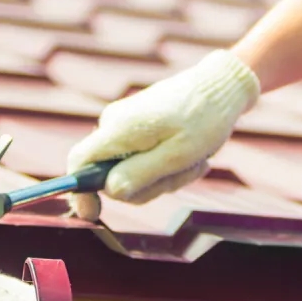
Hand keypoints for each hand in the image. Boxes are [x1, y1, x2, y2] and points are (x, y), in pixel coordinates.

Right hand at [65, 49, 259, 219]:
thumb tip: (110, 190)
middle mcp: (114, 123)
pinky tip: (193, 155)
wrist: (222, 86)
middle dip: (148, 185)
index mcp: (119, 128)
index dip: (79, 192)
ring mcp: (126, 124)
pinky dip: (167, 164)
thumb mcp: (179, 154)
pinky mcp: (138, 126)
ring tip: (195, 160)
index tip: (92, 214)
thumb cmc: (205, 118)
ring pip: (132, 170)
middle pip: (111, 174)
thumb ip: (142, 173)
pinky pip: (143, 158)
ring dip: (164, 175)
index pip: (79, 162)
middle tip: (183, 172)